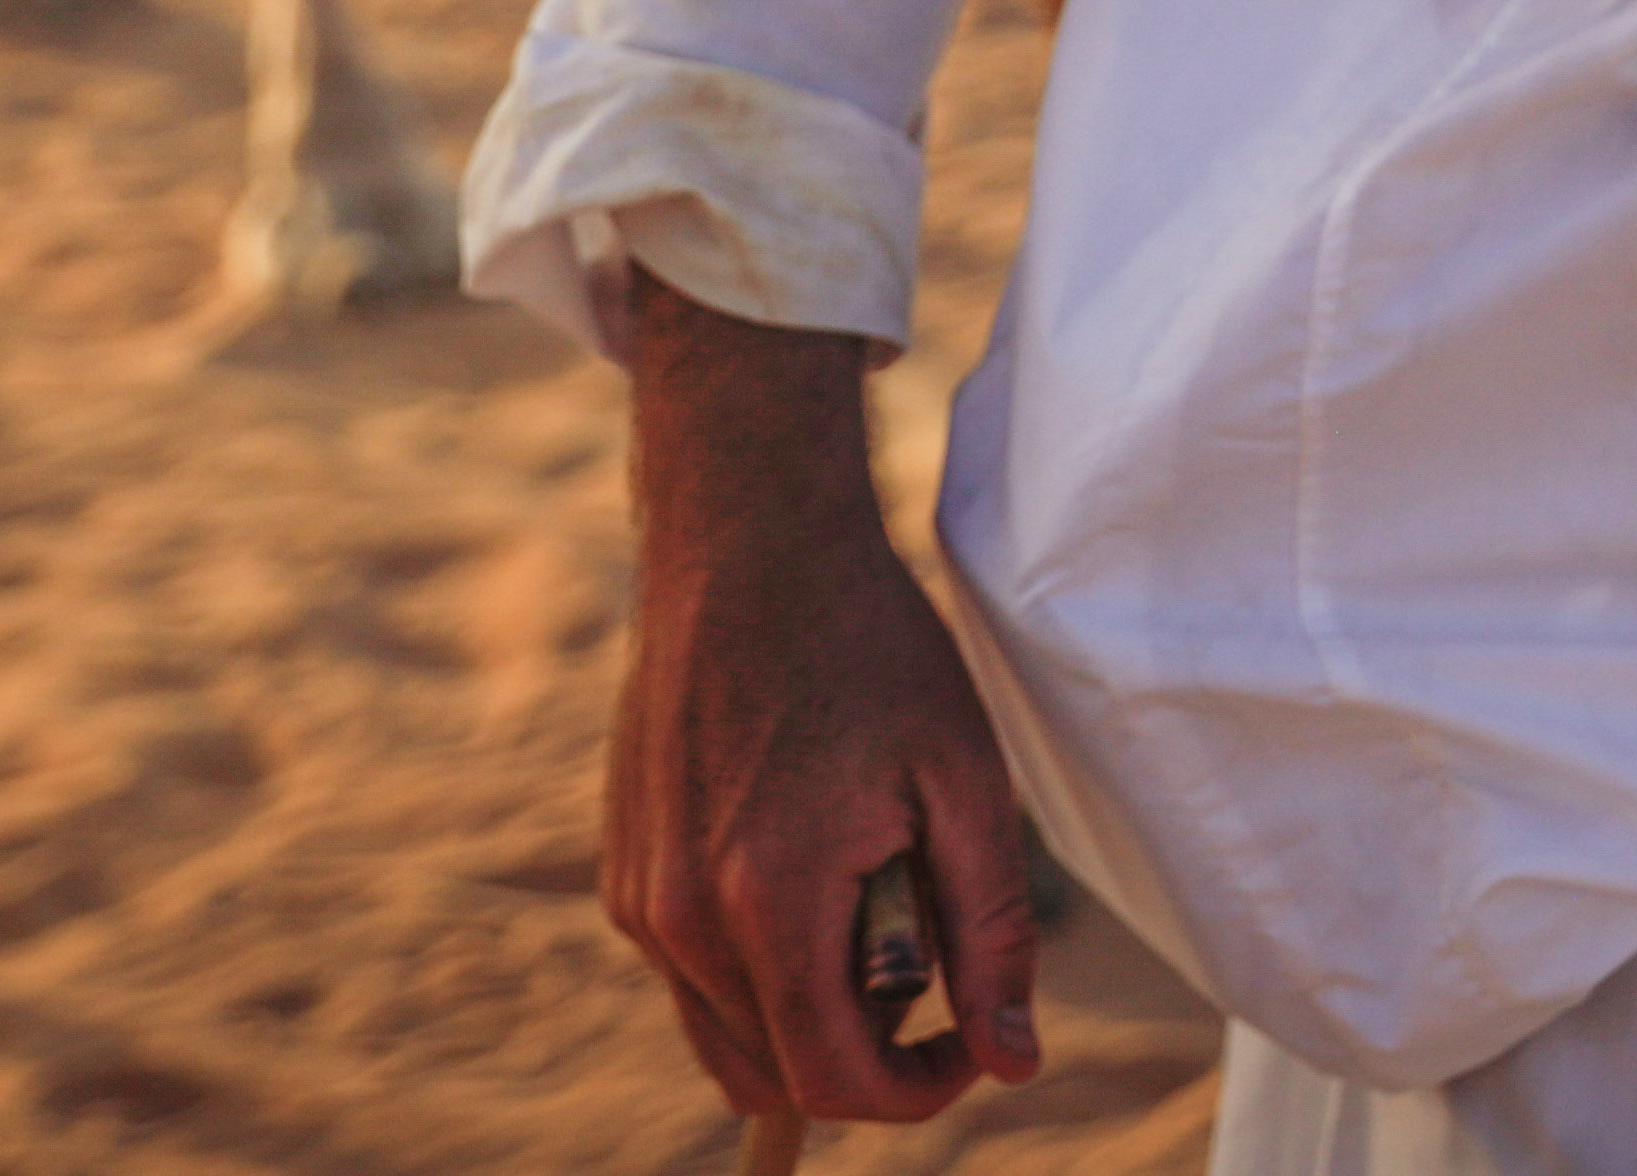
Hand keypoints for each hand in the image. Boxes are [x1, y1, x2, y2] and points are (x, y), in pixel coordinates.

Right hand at [604, 276, 1050, 1119]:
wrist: (749, 546)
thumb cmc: (870, 650)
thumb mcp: (963, 782)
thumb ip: (990, 934)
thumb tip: (1012, 1060)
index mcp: (769, 900)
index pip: (833, 1080)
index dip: (918, 1089)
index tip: (971, 1041)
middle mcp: (682, 918)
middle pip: (776, 1075)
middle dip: (866, 1052)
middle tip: (930, 954)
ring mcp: (641, 900)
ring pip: (728, 1037)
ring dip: (809, 1014)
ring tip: (873, 899)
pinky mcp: (625, 875)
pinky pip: (693, 977)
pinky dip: (759, 966)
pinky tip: (812, 863)